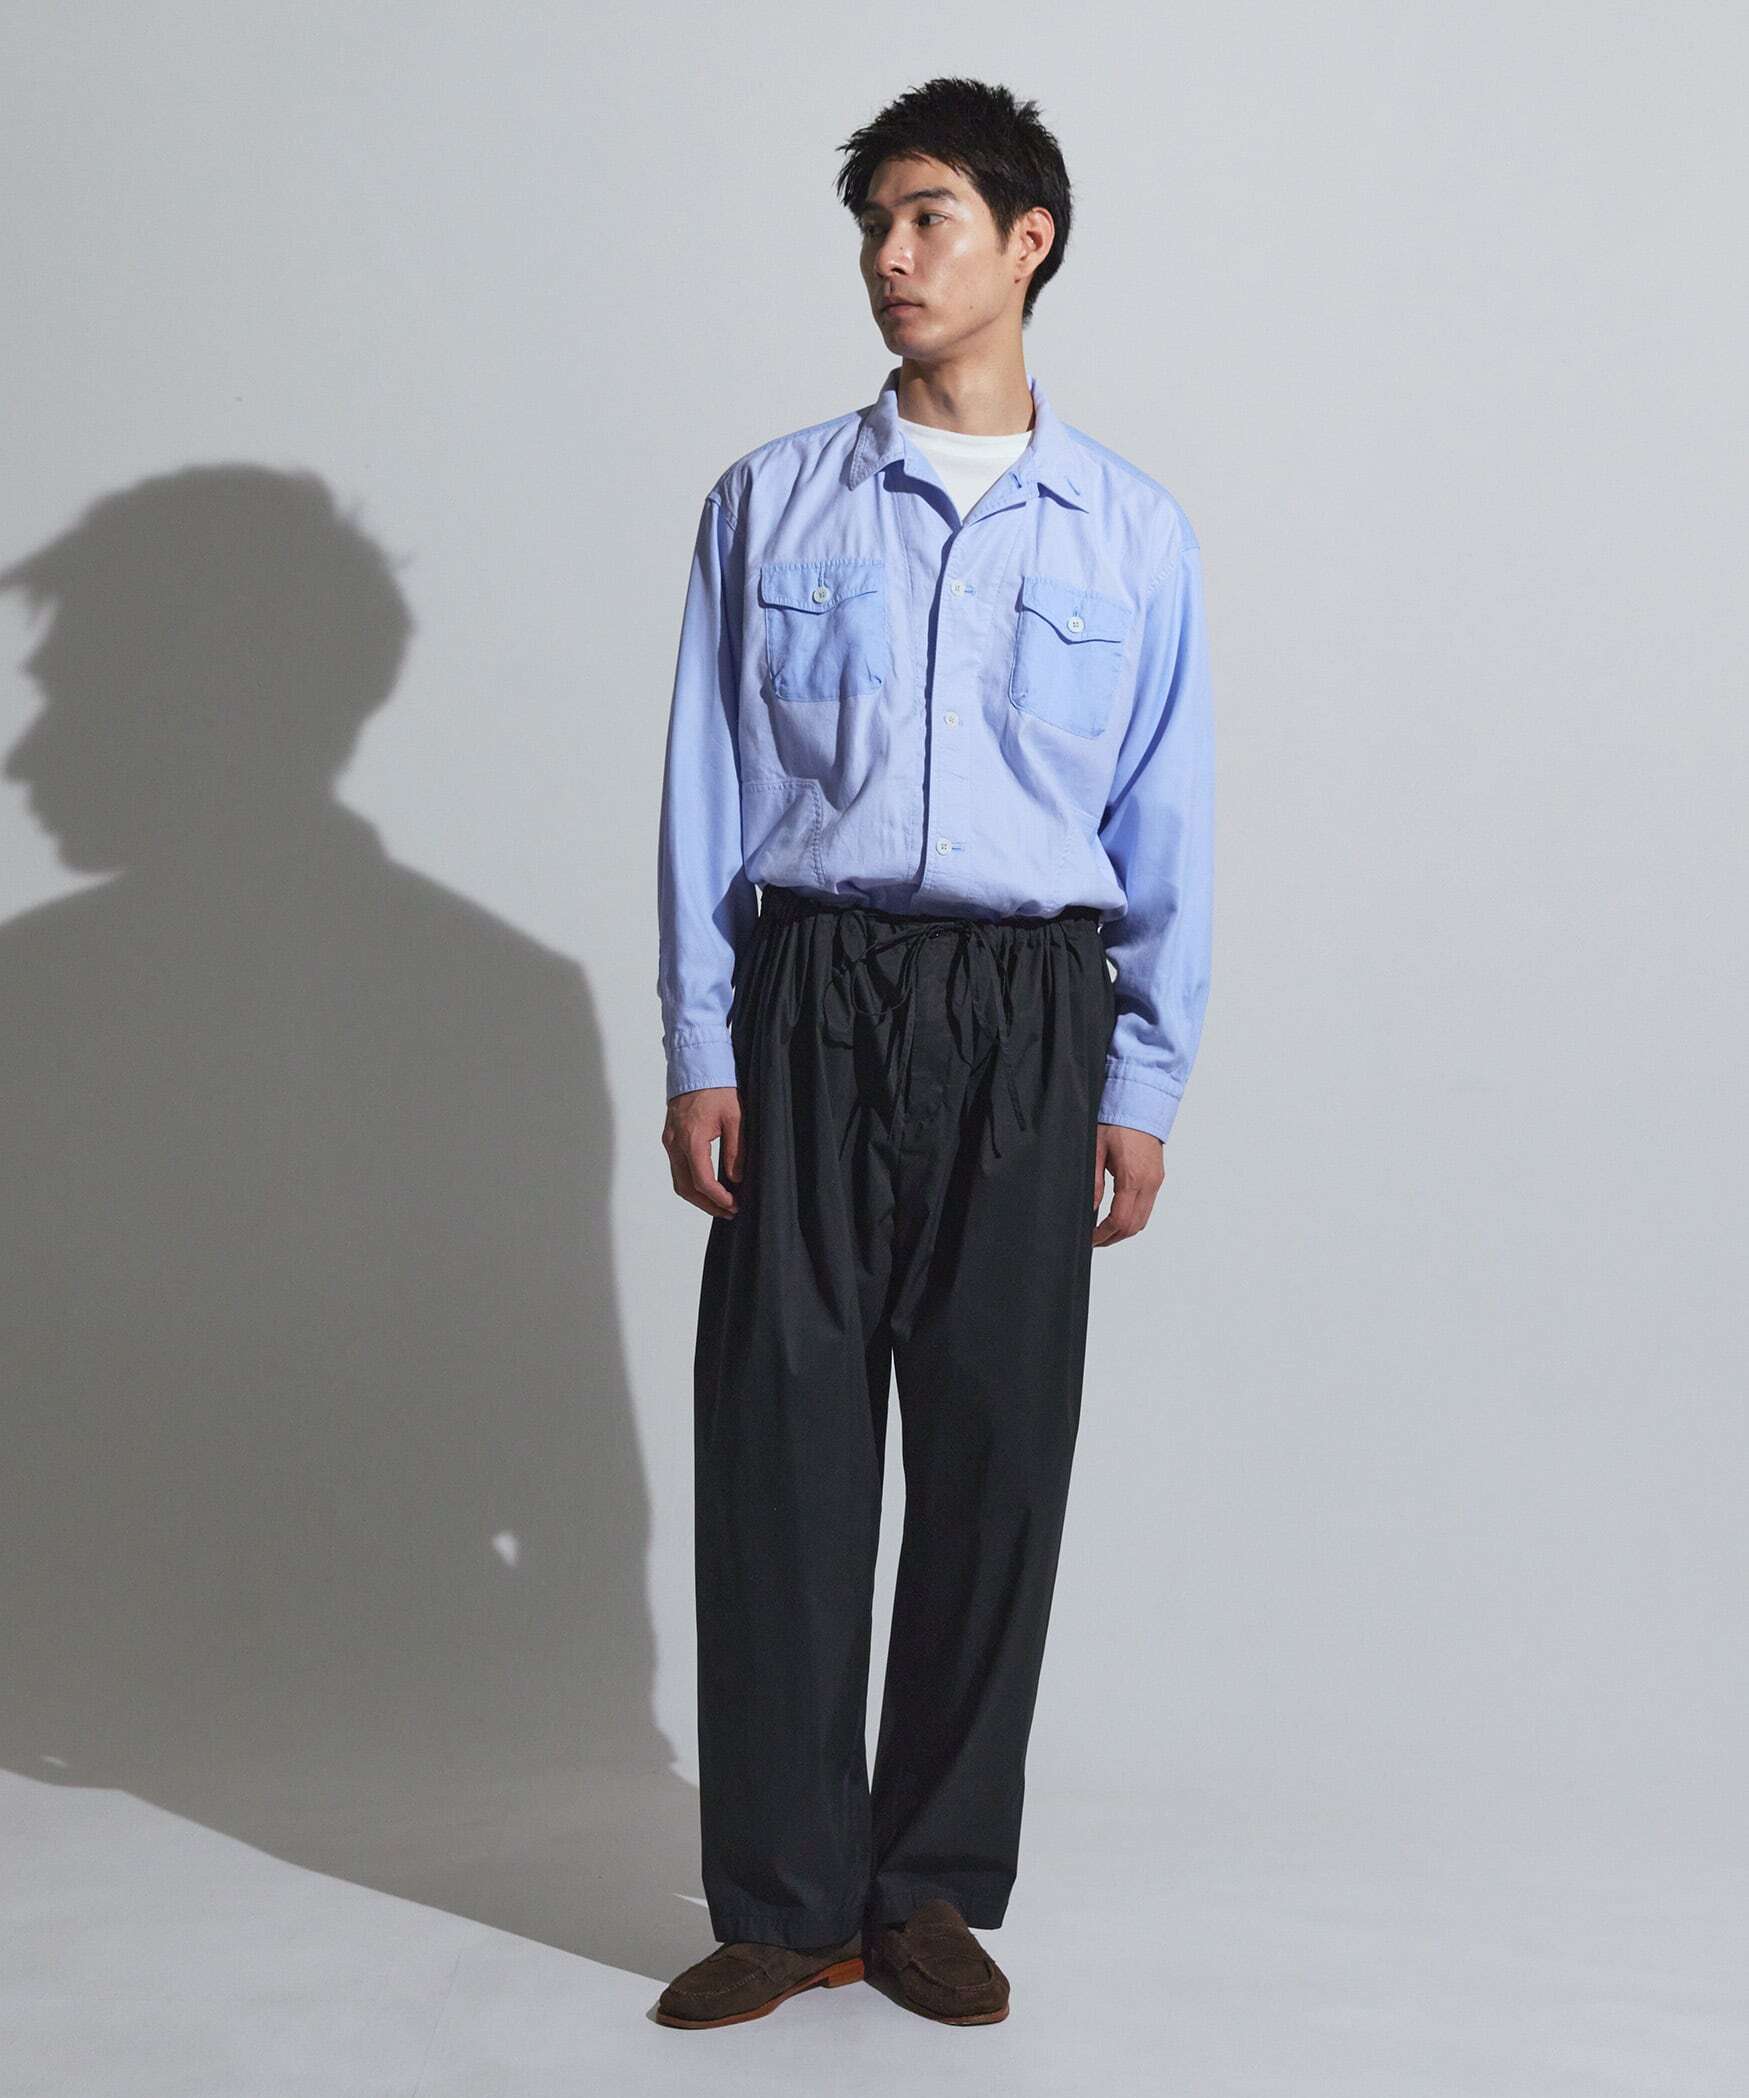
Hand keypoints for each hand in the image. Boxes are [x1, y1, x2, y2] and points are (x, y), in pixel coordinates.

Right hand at [663, 1086, 743, 1217]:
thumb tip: (736, 1179)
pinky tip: (708, 1185)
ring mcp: (669, 1141)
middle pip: (685, 1188)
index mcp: (691, 1139)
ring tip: (720, 1204)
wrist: (696, 1065)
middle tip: (728, 1212)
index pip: (701, 1180)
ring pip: (678, 1181)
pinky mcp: (670, 1138)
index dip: (718, 1198)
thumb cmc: (718, 1088)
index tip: (734, 1205)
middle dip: (706, 1205)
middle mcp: (675, 1143)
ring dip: (697, 1197)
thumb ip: (736, 1150)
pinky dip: (691, 1182)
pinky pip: (677, 1168)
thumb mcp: (735, 1118)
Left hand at [1092, 1122, 1162, 1244]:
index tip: (1090, 1239)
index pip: (1120, 1220)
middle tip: (1094, 1240)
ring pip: (1143, 1219)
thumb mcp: (1095, 1150)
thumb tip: (1089, 1208)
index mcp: (1133, 1178)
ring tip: (1104, 1231)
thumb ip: (1093, 1182)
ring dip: (1124, 1229)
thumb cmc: (1117, 1121)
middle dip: (1113, 1237)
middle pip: (1134, 1226)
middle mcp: (1150, 1183)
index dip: (1103, 1234)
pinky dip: (1133, 1217)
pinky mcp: (1158, 1176)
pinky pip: (1147, 1206)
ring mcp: (1156, 1180)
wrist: (1141, 1102)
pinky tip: (1117, 1215)